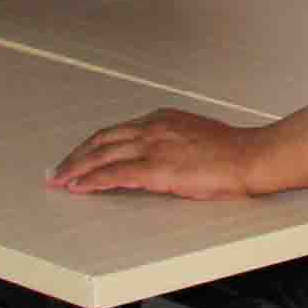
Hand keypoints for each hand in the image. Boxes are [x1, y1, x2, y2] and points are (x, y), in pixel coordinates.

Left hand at [49, 107, 263, 197]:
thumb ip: (172, 143)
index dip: (93, 145)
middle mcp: (152, 128)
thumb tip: (159, 158)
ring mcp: (153, 147)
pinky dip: (93, 180)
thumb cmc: (232, 152)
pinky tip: (79, 187)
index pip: (116, 131)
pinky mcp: (156, 168)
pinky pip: (115, 174)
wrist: (250, 156)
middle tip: (57, 170)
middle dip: (76, 156)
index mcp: (162, 119)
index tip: (79, 156)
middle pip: (102, 140)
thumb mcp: (196, 137)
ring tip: (60, 180)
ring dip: (77, 169)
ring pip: (102, 155)